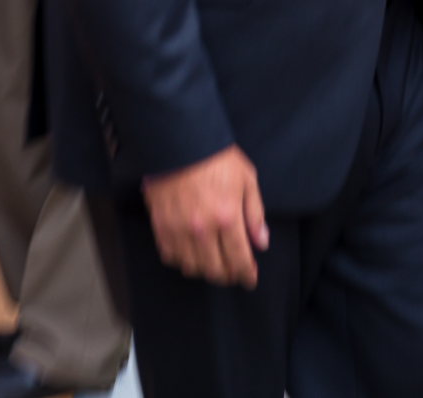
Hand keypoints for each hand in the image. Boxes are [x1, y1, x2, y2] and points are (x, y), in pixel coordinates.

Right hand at [142, 144, 268, 288]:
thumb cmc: (217, 158)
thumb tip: (261, 243)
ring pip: (192, 267)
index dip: (246, 274)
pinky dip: (182, 260)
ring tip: (213, 263)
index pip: (239, 259)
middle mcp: (202, 229)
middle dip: (228, 276)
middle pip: (215, 270)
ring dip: (205, 270)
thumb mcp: (247, 180)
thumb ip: (255, 215)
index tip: (250, 280)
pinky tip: (191, 253)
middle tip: (234, 273)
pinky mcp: (161, 226)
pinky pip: (171, 257)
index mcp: (227, 217)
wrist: (180, 143)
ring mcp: (179, 230)